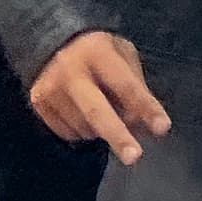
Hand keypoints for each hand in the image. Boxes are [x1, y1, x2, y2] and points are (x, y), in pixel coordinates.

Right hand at [29, 29, 171, 159]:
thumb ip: (135, 85)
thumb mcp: (122, 55)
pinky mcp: (38, 105)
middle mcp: (70, 71)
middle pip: (96, 111)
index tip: (163, 128)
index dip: (145, 107)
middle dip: (117, 136)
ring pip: (85, 127)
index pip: (126, 85)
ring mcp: (50, 90)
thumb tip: (140, 123)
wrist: (51, 44)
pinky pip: (69, 132)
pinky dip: (84, 130)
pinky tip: (83, 112)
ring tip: (104, 109)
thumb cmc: (98, 52)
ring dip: (103, 130)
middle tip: (134, 156)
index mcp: (97, 52)